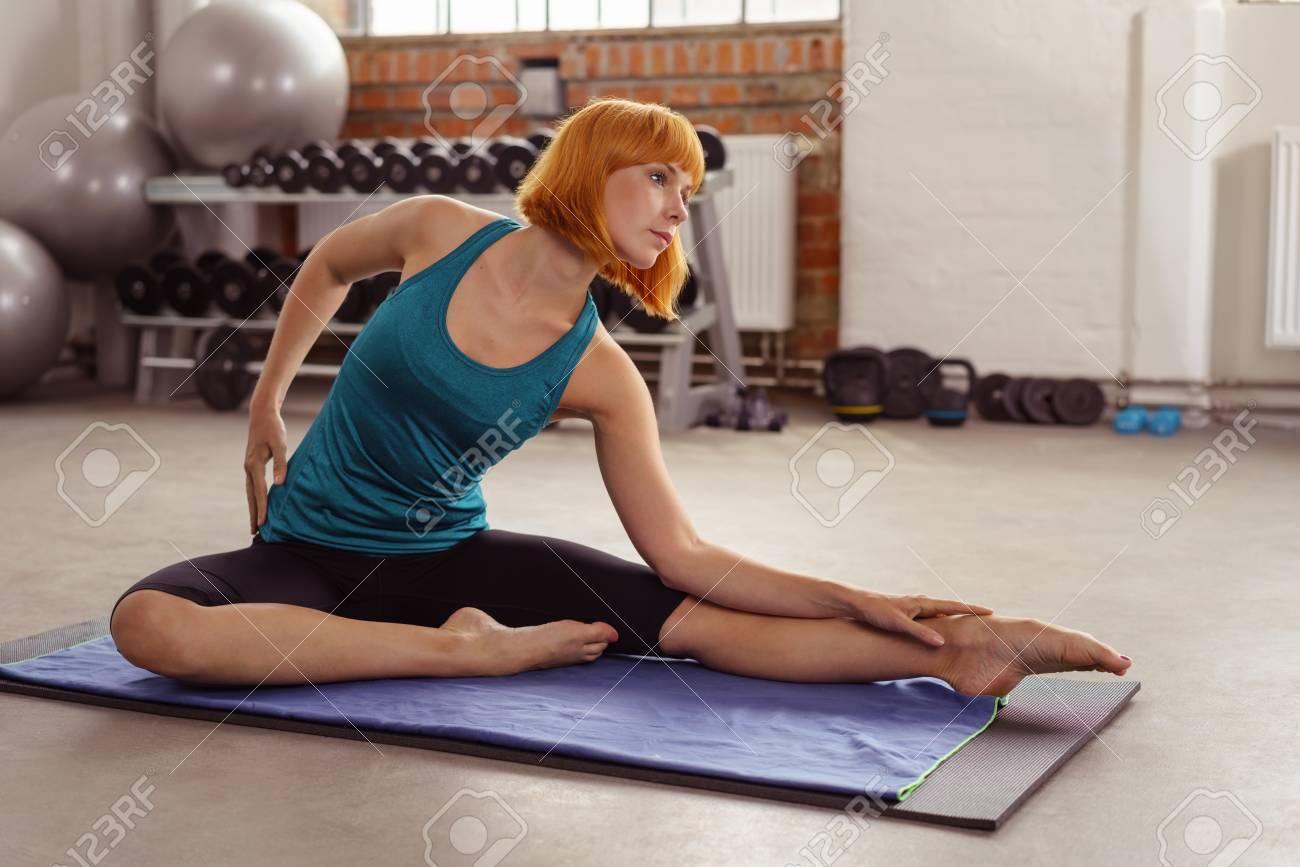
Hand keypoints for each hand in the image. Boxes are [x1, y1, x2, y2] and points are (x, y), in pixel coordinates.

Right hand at [245, 404, 287, 534]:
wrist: (262, 415)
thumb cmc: (273, 429)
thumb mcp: (280, 444)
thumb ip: (281, 464)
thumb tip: (280, 484)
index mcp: (254, 464)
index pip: (259, 491)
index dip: (262, 508)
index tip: (263, 523)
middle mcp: (248, 468)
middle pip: (251, 496)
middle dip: (253, 513)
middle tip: (254, 532)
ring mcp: (248, 467)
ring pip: (250, 492)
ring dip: (252, 507)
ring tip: (255, 523)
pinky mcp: (252, 465)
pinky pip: (253, 485)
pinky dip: (254, 497)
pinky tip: (258, 504)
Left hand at [845, 590, 992, 646]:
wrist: (856, 603)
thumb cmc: (876, 612)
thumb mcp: (899, 624)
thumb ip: (920, 633)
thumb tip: (942, 643)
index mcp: (922, 603)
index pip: (953, 606)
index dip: (972, 609)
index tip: (991, 612)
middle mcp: (921, 602)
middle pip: (950, 608)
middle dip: (967, 613)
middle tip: (986, 620)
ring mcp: (914, 607)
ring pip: (940, 613)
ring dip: (954, 617)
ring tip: (968, 626)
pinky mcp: (907, 613)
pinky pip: (930, 617)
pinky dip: (940, 622)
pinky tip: (939, 630)